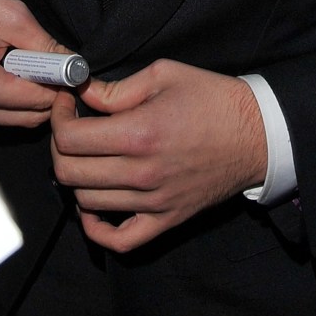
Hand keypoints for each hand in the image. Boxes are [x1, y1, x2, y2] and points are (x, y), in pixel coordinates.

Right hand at [0, 0, 72, 126]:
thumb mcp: (13, 17)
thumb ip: (47, 48)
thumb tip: (74, 69)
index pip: (36, 102)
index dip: (59, 86)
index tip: (70, 71)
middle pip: (26, 118)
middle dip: (45, 95)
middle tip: (52, 68)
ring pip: (12, 120)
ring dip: (26, 98)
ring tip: (25, 65)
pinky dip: (8, 98)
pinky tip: (7, 72)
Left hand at [50, 60, 267, 252]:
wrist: (257, 134)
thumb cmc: (212, 98)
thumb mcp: (164, 75)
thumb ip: (116, 88)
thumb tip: (80, 93)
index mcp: (139, 132)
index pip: (69, 138)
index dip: (58, 117)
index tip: (66, 104)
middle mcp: (142, 173)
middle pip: (68, 172)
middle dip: (59, 146)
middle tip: (71, 128)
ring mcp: (153, 202)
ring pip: (86, 201)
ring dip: (76, 177)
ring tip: (87, 156)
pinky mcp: (166, 220)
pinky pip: (120, 240)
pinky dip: (96, 228)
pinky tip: (93, 204)